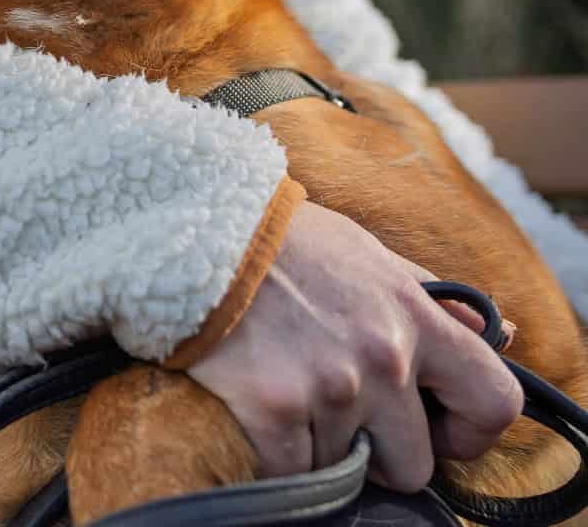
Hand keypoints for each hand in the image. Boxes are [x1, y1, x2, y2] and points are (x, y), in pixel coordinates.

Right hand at [188, 200, 522, 491]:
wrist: (202, 233)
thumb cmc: (289, 242)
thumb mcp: (370, 255)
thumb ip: (434, 300)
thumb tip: (502, 331)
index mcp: (412, 316)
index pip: (493, 400)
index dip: (472, 431)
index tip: (438, 428)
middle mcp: (381, 357)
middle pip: (414, 462)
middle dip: (380, 448)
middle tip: (340, 409)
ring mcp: (327, 387)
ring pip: (344, 467)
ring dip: (319, 440)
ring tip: (288, 386)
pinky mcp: (271, 410)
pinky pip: (294, 473)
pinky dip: (278, 453)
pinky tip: (261, 405)